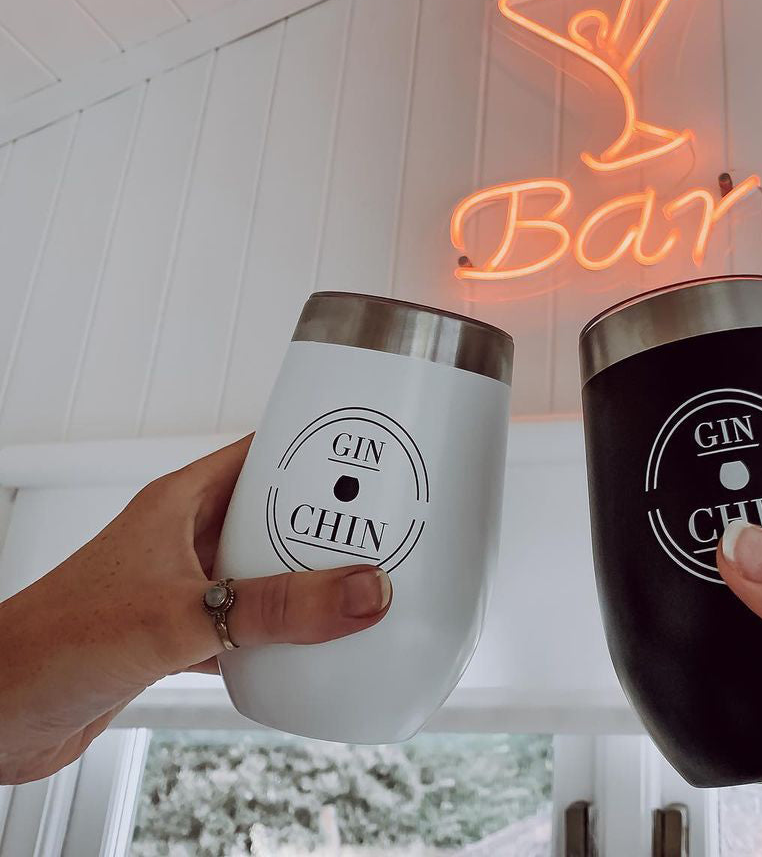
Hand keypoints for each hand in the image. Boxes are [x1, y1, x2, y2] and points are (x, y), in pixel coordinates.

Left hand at [0, 436, 391, 783]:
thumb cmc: (50, 644)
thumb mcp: (181, 617)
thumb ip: (276, 608)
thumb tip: (360, 590)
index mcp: (179, 503)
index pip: (262, 453)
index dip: (314, 448)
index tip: (368, 455)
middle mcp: (183, 538)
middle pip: (272, 514)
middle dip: (323, 522)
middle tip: (378, 528)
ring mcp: (181, 586)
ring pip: (262, 571)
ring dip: (303, 581)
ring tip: (354, 585)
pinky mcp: (177, 634)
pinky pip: (247, 623)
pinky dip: (279, 634)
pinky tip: (305, 646)